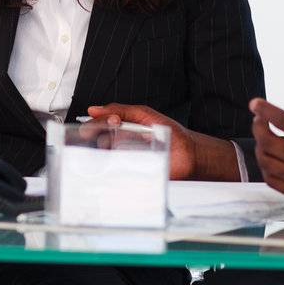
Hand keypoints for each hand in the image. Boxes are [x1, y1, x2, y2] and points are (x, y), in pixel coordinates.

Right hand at [86, 103, 240, 180]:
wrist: (189, 152)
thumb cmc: (170, 133)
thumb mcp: (144, 114)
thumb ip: (121, 109)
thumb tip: (94, 109)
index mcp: (121, 130)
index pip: (98, 126)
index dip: (96, 123)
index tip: (103, 120)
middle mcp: (120, 146)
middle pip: (97, 141)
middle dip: (98, 132)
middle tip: (110, 128)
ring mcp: (124, 162)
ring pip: (103, 157)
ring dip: (107, 148)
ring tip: (123, 142)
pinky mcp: (131, 175)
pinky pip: (115, 174)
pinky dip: (114, 166)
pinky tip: (123, 158)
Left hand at [250, 82, 283, 202]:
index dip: (266, 110)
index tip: (254, 103)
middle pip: (269, 142)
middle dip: (258, 126)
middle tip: (258, 118)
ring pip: (266, 161)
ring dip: (259, 145)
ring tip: (264, 135)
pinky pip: (271, 180)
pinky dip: (265, 165)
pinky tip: (271, 155)